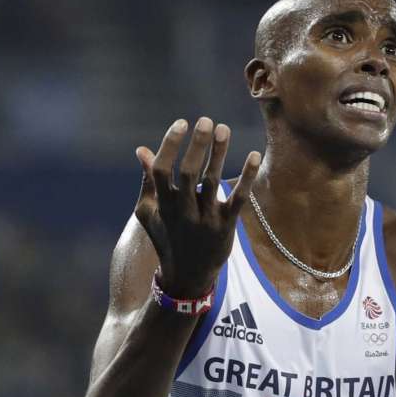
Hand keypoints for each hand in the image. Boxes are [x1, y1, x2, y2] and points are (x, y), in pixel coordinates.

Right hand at [134, 117, 260, 297]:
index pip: (162, 171)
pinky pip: (238, 199)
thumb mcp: (149, 213)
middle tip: (205, 120)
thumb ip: (147, 182)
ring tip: (223, 129)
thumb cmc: (167, 238)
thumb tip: (141, 150)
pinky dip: (247, 177)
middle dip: (197, 146)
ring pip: (212, 182)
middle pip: (189, 174)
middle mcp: (183, 211)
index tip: (181, 123)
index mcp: (162, 204)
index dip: (170, 146)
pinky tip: (254, 155)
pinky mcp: (226, 226)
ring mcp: (205, 219)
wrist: (187, 276)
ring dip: (218, 154)